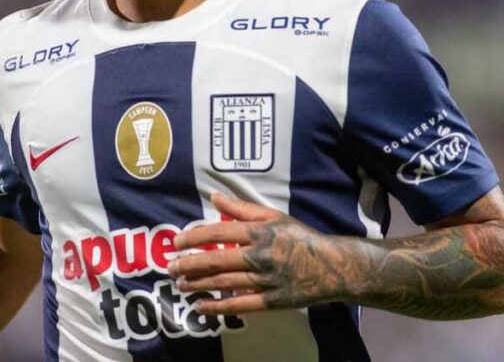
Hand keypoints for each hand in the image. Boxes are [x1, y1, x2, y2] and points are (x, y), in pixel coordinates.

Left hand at [169, 193, 349, 314]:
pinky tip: (200, 307)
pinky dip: (218, 307)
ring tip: (180, 285)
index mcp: (260, 232)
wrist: (332, 266)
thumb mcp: (274, 216)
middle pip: (218, 259)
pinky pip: (239, 305)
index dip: (195, 237)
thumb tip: (215, 196)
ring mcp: (265, 280)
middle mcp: (260, 255)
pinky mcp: (271, 301)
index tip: (177, 242)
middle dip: (190, 264)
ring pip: (225, 283)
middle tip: (171, 267)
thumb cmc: (299, 238)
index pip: (220, 232)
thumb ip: (242, 208)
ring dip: (199, 284)